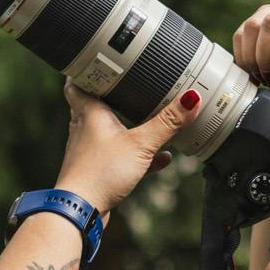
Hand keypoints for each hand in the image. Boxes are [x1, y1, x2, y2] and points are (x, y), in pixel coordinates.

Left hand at [52, 76, 191, 223]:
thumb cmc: (100, 173)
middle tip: (130, 84)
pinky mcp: (98, 171)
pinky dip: (139, 155)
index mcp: (90, 112)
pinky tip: (161, 159)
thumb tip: (191, 98)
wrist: (80, 210)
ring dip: (128, 125)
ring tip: (151, 118)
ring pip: (110, 131)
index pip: (77, 82)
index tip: (98, 59)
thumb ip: (167, 122)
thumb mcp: (141, 144)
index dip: (85, 69)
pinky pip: (121, 156)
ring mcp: (90, 151)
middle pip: (95, 103)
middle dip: (113, 95)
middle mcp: (85, 128)